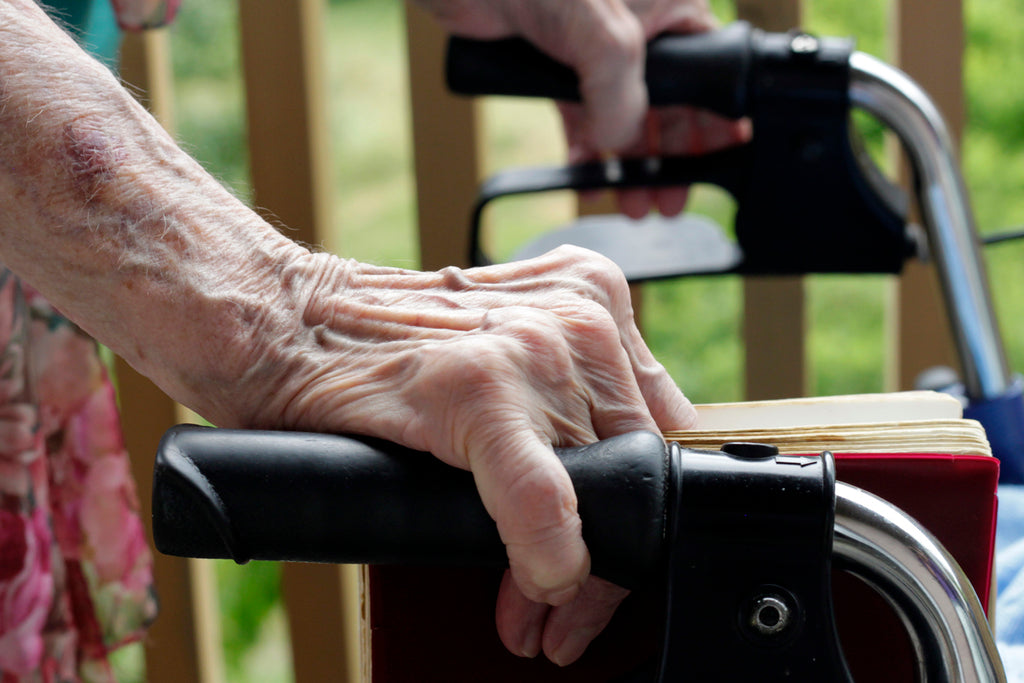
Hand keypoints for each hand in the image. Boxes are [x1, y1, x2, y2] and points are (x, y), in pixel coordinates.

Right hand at [232, 245, 695, 663]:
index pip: (657, 429)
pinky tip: (536, 584)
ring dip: (571, 574)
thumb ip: (572, 391)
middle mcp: (577, 318)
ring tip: (530, 611)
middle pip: (636, 467)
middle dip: (609, 556)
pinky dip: (546, 554)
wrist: (284, 322)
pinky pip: (543, 499)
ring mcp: (533, 348)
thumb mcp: (507, 345)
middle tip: (566, 607)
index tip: (606, 562)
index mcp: (592, 301)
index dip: (637, 509)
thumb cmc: (389, 346)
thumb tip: (619, 486)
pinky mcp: (480, 387)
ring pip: (599, 494)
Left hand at [419, 0, 748, 217]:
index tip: (724, 159)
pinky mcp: (556, 67)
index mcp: (671, 8)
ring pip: (622, 117)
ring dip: (628, 164)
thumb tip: (617, 143)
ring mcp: (595, 51)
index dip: (716, 119)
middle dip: (669, 157)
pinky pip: (579, 118)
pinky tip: (589, 180)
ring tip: (633, 203)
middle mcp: (639, 30)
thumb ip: (624, 100)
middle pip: (667, 104)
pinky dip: (586, 151)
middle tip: (669, 200)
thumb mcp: (609, 40)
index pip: (708, 71)